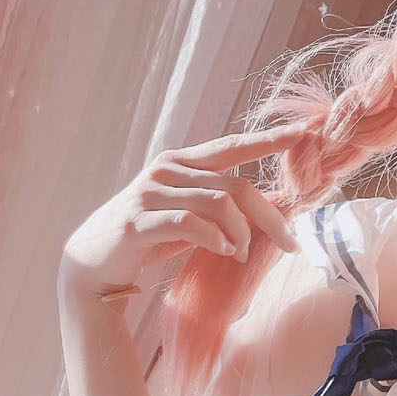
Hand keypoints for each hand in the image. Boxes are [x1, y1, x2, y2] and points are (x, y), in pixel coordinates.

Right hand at [58, 126, 305, 300]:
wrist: (92, 263)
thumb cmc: (148, 238)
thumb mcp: (188, 215)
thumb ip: (219, 204)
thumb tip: (271, 203)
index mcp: (180, 162)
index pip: (232, 145)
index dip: (268, 138)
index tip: (304, 132)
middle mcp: (166, 170)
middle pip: (236, 184)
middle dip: (270, 215)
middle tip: (290, 243)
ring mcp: (150, 193)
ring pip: (218, 203)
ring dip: (241, 233)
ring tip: (241, 253)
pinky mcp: (138, 221)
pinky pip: (190, 223)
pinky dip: (216, 239)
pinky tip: (224, 252)